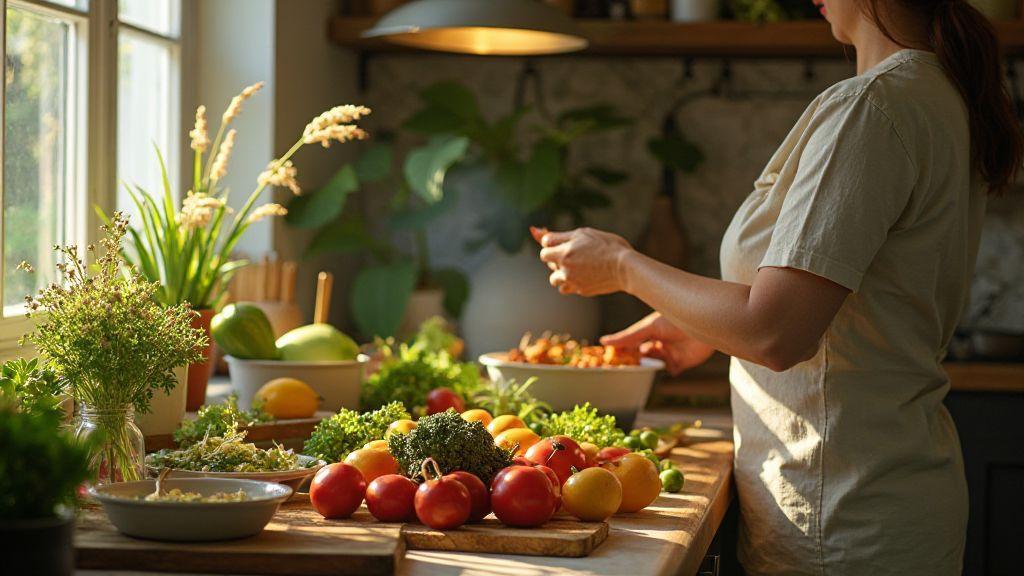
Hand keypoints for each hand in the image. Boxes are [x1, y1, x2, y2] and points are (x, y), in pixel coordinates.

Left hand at [530, 226, 634, 296]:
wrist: (626, 268)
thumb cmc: (608, 246)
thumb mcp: (584, 234)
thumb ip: (560, 235)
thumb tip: (536, 232)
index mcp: (564, 252)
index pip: (545, 246)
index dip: (553, 242)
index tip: (564, 242)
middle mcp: (565, 268)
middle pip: (548, 261)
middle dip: (557, 256)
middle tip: (575, 252)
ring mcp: (572, 281)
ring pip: (554, 279)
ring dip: (560, 272)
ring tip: (577, 266)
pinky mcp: (580, 291)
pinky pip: (566, 288)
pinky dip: (570, 283)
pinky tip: (582, 276)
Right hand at [601, 312, 715, 375]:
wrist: (705, 323)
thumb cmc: (677, 318)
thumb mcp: (649, 327)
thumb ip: (628, 337)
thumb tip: (604, 341)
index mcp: (649, 332)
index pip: (631, 343)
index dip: (621, 351)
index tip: (607, 358)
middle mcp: (658, 343)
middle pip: (640, 357)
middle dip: (631, 362)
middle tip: (619, 367)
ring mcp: (668, 354)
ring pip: (651, 366)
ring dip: (646, 366)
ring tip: (640, 364)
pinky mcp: (680, 364)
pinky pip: (667, 372)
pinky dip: (661, 372)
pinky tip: (659, 364)